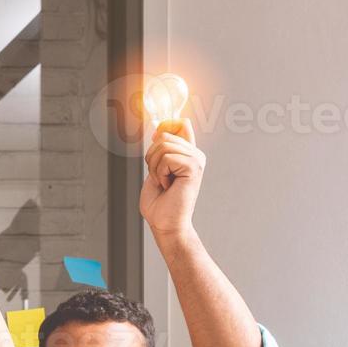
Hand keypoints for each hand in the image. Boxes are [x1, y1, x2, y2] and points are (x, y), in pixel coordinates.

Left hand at [139, 119, 204, 238]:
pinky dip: (159, 173)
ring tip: (163, 181)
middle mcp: (195, 154)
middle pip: (164, 135)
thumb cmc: (159, 203)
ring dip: (154, 167)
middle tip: (159, 176)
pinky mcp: (194, 167)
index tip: (155, 140)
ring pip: (163, 146)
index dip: (166, 125)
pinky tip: (167, 185)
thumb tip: (159, 129)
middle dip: (151, 157)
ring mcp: (196, 160)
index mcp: (187, 153)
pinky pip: (166, 158)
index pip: (181, 123)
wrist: (165, 223)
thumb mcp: (155, 170)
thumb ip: (160, 150)